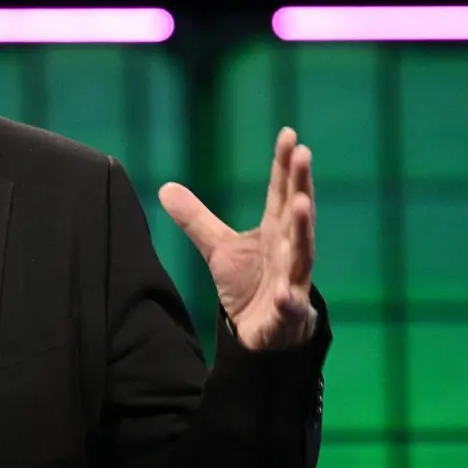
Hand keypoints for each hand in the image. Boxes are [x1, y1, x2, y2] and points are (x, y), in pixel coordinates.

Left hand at [157, 128, 316, 351]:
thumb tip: (164, 187)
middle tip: (303, 153)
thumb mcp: (218, 248)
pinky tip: (287, 294)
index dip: (283, 165)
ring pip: (301, 254)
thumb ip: (197, 219)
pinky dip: (290, 301)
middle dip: (300, 185)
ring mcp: (292, 281)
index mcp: (274, 231)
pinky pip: (291, 307)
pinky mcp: (288, 314)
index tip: (288, 134)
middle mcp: (288, 250)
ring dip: (303, 230)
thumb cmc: (249, 284)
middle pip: (295, 214)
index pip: (280, 192)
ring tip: (302, 204)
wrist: (262, 333)